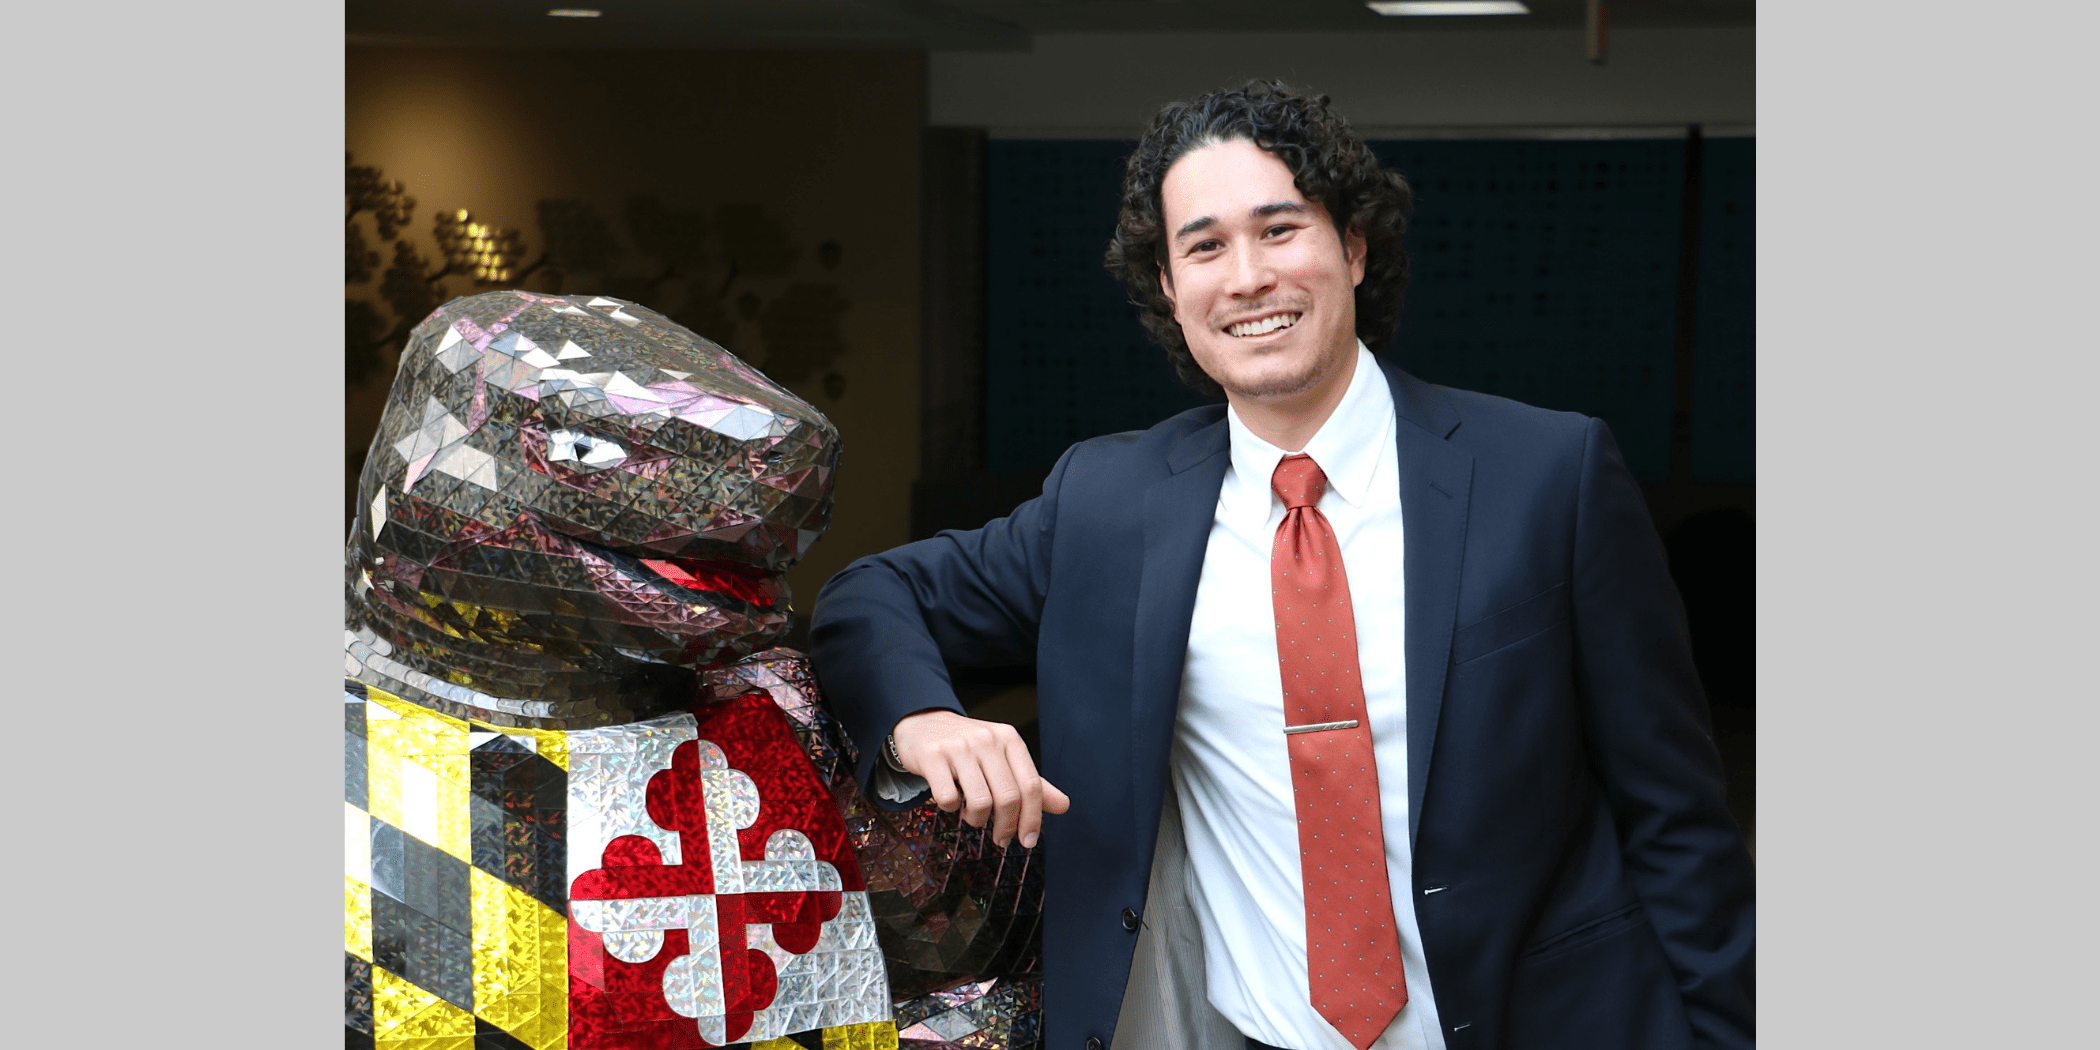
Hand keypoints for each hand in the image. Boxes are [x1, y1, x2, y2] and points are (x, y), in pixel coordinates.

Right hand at [892, 709, 1069, 847]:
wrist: (923, 723)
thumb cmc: (968, 747)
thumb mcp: (1003, 758)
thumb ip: (1030, 783)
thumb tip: (1064, 806)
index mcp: (1009, 740)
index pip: (1031, 786)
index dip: (1033, 818)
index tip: (1028, 841)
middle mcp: (987, 740)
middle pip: (1009, 797)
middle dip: (1006, 827)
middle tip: (1001, 840)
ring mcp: (959, 747)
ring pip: (980, 802)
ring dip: (977, 820)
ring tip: (972, 817)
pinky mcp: (932, 757)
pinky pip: (948, 798)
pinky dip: (951, 809)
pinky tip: (951, 801)